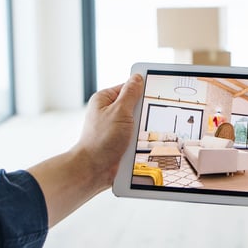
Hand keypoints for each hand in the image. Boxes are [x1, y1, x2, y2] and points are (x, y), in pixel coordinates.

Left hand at [27, 73, 143, 225]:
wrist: (93, 170)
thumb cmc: (101, 140)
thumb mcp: (119, 111)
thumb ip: (130, 93)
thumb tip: (137, 78)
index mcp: (105, 100)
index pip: (128, 87)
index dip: (141, 90)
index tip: (154, 92)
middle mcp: (108, 112)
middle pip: (135, 106)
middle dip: (142, 113)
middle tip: (141, 120)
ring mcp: (114, 128)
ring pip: (138, 123)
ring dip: (141, 130)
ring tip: (136, 137)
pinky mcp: (120, 142)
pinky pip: (136, 137)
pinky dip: (139, 141)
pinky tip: (138, 145)